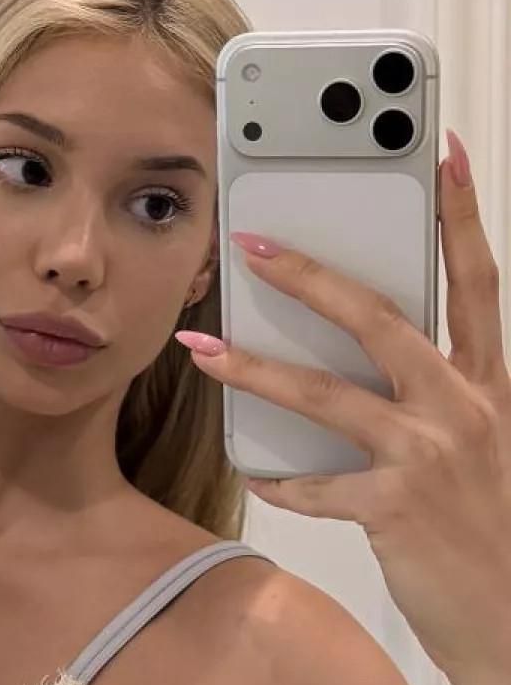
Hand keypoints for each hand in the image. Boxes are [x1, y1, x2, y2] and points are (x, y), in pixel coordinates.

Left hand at [176, 131, 510, 679]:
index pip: (477, 280)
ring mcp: (430, 457)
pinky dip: (281, 479)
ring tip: (203, 349)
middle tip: (252, 241)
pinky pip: (317, 484)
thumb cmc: (489, 533)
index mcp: (488, 386)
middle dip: (311, 273)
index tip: (445, 151)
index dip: (463, 213)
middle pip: (381, 318)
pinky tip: (257, 473)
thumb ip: (432, 399)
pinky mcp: (397, 509)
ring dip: (256, 368)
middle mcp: (464, 409)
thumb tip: (356, 368)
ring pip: (329, 393)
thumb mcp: (478, 448)